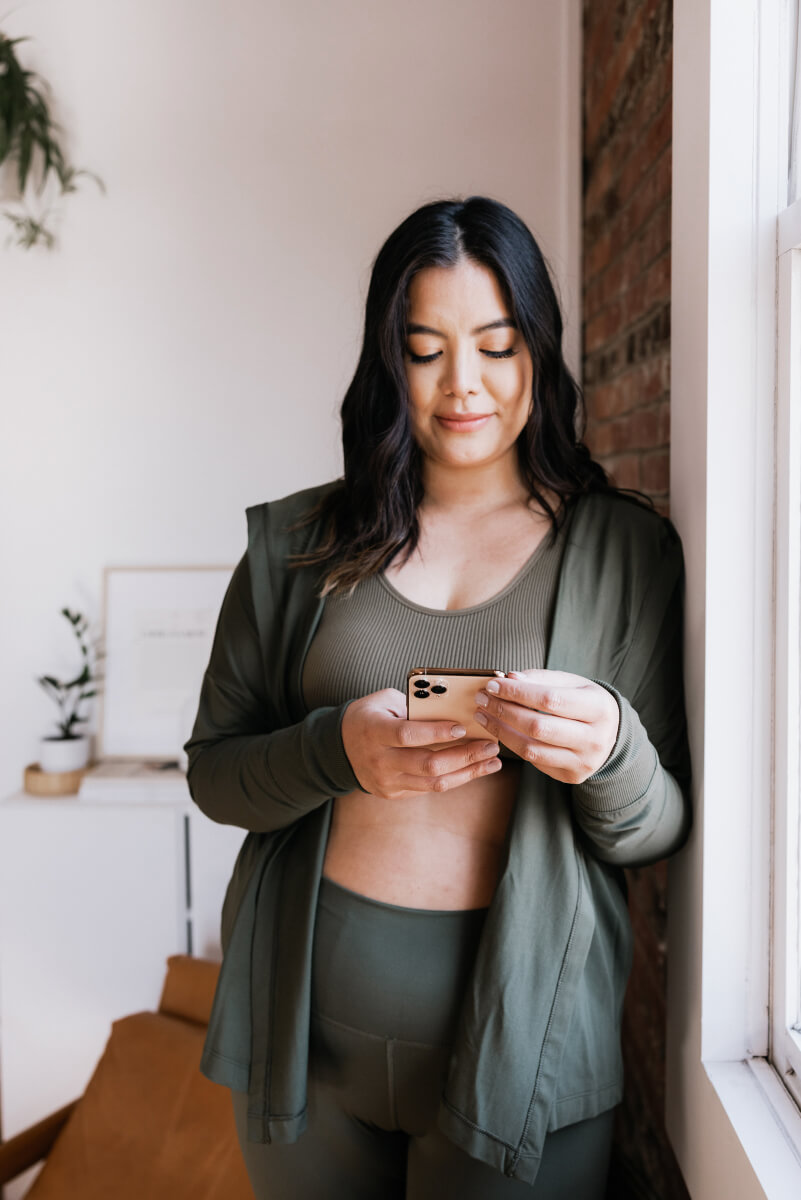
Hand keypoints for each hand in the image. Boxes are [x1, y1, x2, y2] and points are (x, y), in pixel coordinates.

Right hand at [341, 688, 501, 798]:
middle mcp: (380, 760)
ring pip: (434, 783)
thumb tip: (452, 709)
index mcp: (375, 731)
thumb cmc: (368, 717)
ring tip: (491, 762)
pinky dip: (455, 778)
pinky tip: (473, 769)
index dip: (436, 733)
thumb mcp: (384, 701)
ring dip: (467, 772)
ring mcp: (387, 781)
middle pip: (427, 764)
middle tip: (490, 745)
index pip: (408, 735)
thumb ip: (414, 704)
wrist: (339, 748)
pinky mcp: (394, 793)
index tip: (462, 727)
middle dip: (464, 755)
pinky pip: (429, 788)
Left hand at [473, 669, 619, 784]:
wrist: (612, 735)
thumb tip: (510, 678)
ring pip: (531, 748)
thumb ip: (541, 678)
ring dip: (500, 731)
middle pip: (538, 726)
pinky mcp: (570, 775)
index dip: (517, 692)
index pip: (550, 699)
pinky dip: (512, 744)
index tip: (493, 684)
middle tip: (483, 699)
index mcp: (599, 708)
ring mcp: (583, 761)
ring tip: (483, 715)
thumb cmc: (587, 703)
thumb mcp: (573, 683)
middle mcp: (594, 739)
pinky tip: (500, 730)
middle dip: (503, 711)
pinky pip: (533, 761)